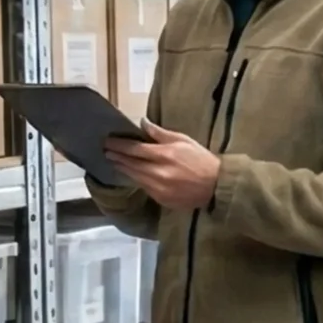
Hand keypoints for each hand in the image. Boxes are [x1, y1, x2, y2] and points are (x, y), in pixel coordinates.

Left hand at [100, 122, 221, 211]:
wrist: (216, 186)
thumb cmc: (201, 160)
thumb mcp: (184, 141)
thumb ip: (161, 133)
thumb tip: (142, 123)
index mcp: (164, 155)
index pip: (134, 149)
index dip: (119, 145)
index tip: (108, 141)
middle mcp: (158, 172)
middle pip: (130, 163)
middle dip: (117, 156)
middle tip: (106, 151)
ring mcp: (158, 187)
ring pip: (134, 176)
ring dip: (123, 168)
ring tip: (114, 162)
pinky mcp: (161, 199)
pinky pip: (144, 187)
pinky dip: (136, 179)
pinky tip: (131, 174)